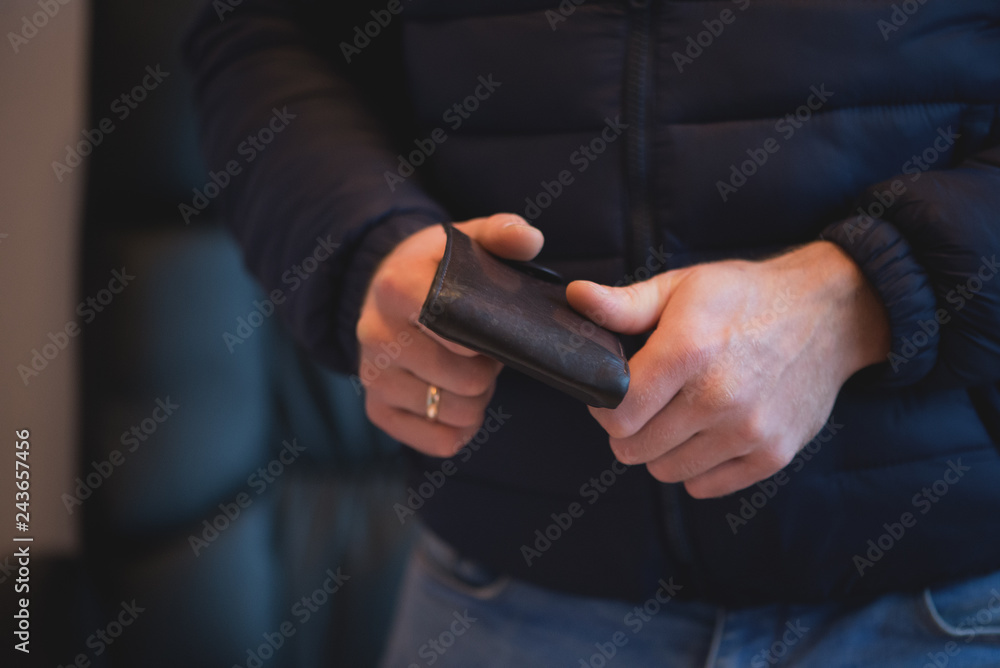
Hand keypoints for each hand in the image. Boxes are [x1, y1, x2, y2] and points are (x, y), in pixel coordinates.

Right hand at [357, 214, 543, 456]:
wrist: (388, 285)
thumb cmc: (441, 267)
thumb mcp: (469, 239)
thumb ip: (504, 233)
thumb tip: (529, 240)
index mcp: (398, 286)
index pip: (452, 327)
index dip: (482, 337)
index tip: (487, 329)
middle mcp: (375, 333)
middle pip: (464, 380)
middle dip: (486, 370)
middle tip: (484, 352)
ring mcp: (372, 375)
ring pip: (454, 413)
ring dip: (475, 399)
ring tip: (469, 371)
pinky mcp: (376, 409)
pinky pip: (439, 442)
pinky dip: (460, 427)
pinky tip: (455, 398)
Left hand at [566, 241, 889, 497]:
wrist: (831, 313)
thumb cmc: (746, 297)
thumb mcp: (683, 287)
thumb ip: (625, 304)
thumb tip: (576, 297)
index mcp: (689, 351)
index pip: (617, 414)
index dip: (603, 406)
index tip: (611, 393)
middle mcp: (719, 397)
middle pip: (635, 449)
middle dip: (627, 429)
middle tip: (643, 404)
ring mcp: (749, 431)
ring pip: (666, 472)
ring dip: (660, 450)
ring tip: (675, 416)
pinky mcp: (773, 454)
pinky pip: (706, 486)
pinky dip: (696, 467)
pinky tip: (704, 433)